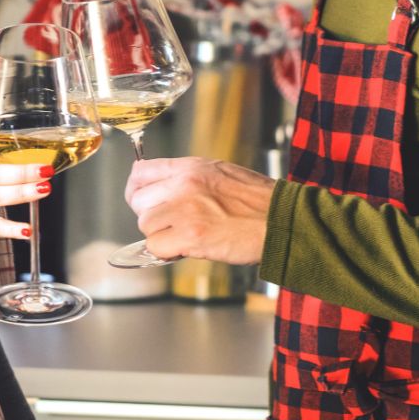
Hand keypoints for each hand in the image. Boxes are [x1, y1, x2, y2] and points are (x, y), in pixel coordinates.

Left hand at [125, 157, 275, 264]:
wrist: (281, 220)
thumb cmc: (258, 201)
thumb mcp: (220, 173)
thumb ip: (187, 178)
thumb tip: (159, 186)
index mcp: (191, 167)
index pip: (141, 172)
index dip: (137, 190)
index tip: (142, 201)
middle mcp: (184, 184)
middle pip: (138, 201)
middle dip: (151, 217)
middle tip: (171, 225)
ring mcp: (186, 209)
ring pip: (146, 225)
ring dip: (161, 236)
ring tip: (186, 236)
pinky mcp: (191, 235)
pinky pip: (156, 247)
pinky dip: (168, 252)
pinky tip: (188, 248)